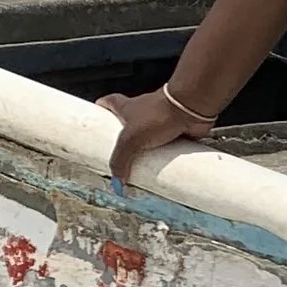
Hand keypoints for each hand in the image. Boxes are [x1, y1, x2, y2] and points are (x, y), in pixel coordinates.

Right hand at [100, 87, 214, 182]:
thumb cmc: (159, 113)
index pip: (109, 103)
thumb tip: (117, 183)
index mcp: (127, 107)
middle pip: (129, 125)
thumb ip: (120, 161)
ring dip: (146, 152)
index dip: (101, 110)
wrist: (191, 109)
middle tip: (120, 159)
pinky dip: (166, 158)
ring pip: (150, 139)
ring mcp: (161, 122)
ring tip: (142, 171)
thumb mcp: (130, 139)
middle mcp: (143, 112)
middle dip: (125, 141)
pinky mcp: (177, 131)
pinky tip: (164, 171)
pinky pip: (169, 148)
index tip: (96, 120)